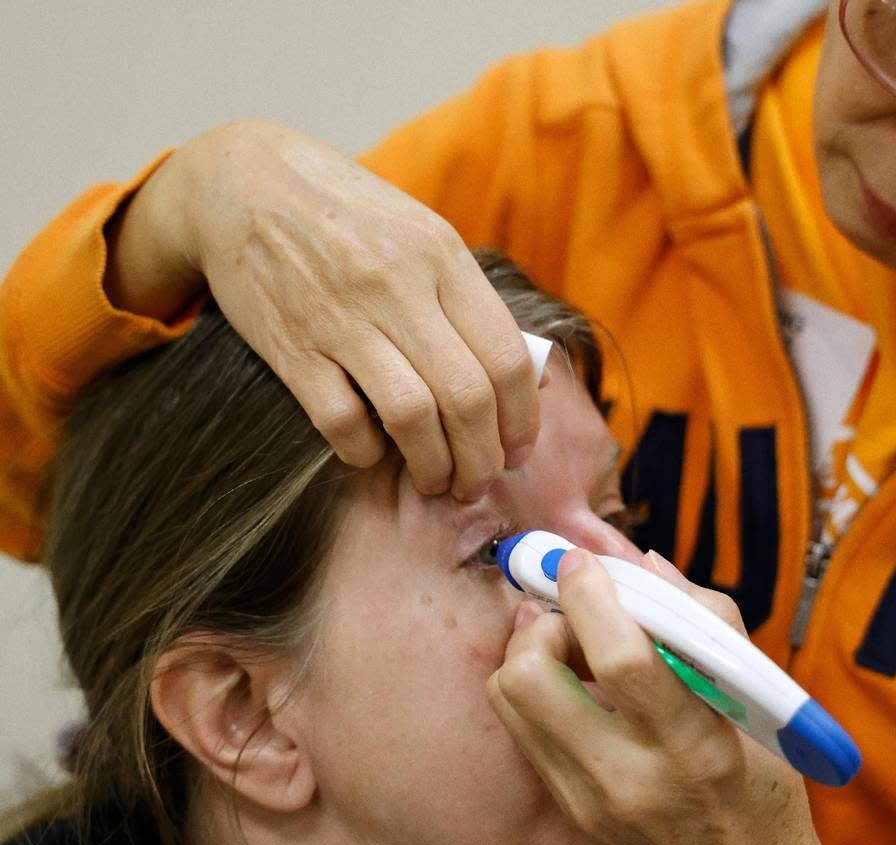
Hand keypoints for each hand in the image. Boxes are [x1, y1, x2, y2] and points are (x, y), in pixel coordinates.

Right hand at [105, 120, 538, 497]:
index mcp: (442, 256)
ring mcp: (342, 317)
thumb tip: (526, 375)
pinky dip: (365, 452)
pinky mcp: (291, 346)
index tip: (518, 450)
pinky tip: (372, 453)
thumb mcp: (421, 233)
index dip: (522, 418)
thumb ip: (468, 299)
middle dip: (482, 458)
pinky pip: (342, 421)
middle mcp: (398, 285)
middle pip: (467, 397)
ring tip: (437, 482)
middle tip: (479, 483)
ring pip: (413, 417)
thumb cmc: (347, 215)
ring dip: (434, 466)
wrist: (242, 183)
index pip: (506, 357)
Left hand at [487, 549, 864, 844]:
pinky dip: (536, 689)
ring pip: (510, 698)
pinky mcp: (568, 812)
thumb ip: (708, 624)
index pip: (620, 658)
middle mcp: (630, 777)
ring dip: (532, 652)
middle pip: (532, 676)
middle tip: (575, 613)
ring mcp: (589, 801)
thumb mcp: (759, 707)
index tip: (580, 562)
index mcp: (693, 746)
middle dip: (542, 623)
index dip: (590, 596)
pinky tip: (574, 683)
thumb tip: (647, 566)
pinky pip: (522, 729)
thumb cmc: (764, 795)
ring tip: (574, 645)